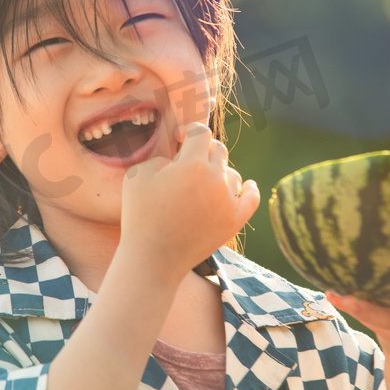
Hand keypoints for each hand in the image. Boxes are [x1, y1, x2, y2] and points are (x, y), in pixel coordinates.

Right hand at [119, 122, 259, 282]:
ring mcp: (228, 202)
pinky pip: (251, 200)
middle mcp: (216, 179)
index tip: (178, 139)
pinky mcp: (233, 222)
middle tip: (186, 161)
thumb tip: (177, 161)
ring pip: (232, 174)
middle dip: (202, 150)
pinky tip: (248, 185)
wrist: (153, 258)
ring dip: (219, 171)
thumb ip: (161, 158)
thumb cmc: (140, 215)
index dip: (188, 131)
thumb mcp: (138, 174)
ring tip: (203, 181)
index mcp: (193, 164)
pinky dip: (250, 190)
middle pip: (218, 151)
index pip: (200, 132)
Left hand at [324, 256, 389, 362]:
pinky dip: (342, 300)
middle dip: (373, 311)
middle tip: (361, 300)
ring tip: (340, 294)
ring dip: (355, 307)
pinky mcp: (371, 318)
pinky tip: (329, 290)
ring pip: (368, 317)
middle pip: (387, 319)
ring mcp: (385, 321)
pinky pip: (354, 310)